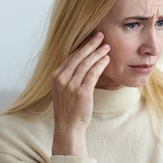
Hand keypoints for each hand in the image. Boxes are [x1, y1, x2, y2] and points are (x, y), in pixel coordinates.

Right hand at [51, 31, 109, 155]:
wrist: (68, 127)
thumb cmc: (68, 109)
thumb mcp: (63, 90)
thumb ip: (69, 76)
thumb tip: (82, 63)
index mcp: (56, 76)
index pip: (71, 57)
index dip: (82, 46)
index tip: (91, 39)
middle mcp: (61, 79)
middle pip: (78, 56)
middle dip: (91, 44)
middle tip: (101, 35)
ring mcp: (71, 85)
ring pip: (86, 63)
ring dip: (98, 53)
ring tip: (107, 46)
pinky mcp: (82, 92)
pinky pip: (93, 74)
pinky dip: (100, 64)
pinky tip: (107, 59)